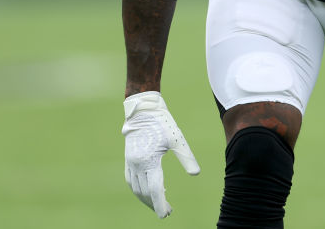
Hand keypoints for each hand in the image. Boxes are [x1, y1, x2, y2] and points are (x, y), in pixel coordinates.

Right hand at [122, 91, 199, 217]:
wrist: (143, 110)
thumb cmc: (162, 123)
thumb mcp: (177, 139)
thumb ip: (186, 158)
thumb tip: (195, 174)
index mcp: (149, 160)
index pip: (155, 190)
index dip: (160, 204)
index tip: (165, 214)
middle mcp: (137, 164)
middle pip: (145, 192)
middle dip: (155, 204)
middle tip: (167, 211)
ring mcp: (130, 162)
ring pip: (136, 188)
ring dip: (146, 198)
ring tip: (158, 203)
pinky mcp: (128, 159)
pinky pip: (131, 180)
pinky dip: (138, 189)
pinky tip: (147, 190)